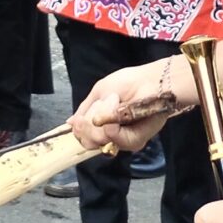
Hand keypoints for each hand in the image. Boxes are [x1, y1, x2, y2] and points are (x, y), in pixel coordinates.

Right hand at [72, 57, 190, 152]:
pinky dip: (117, 128)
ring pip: (104, 142)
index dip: (79, 131)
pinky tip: (119, 114)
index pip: (83, 136)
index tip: (78, 123)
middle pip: (90, 142)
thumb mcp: (101, 92)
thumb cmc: (128, 83)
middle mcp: (112, 134)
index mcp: (101, 123)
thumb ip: (85, 109)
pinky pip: (120, 140)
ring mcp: (124, 138)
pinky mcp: (137, 139)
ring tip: (113, 104)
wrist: (153, 81)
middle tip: (98, 112)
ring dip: (104, 125)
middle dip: (89, 128)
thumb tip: (69, 123)